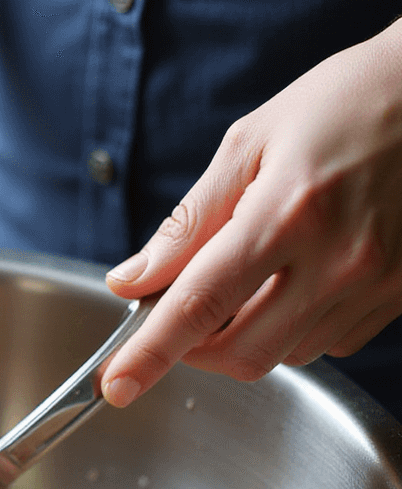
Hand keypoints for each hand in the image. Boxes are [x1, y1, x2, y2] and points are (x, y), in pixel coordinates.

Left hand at [101, 22, 401, 405]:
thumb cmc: (345, 103)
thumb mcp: (252, 143)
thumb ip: (189, 222)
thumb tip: (133, 280)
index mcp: (289, 213)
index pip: (200, 305)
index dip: (150, 353)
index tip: (115, 385)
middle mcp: (337, 260)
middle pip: (241, 354)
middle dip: (197, 349)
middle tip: (184, 314)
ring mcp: (374, 285)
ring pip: (285, 356)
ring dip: (247, 337)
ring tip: (253, 278)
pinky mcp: (398, 298)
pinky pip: (328, 343)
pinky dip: (295, 328)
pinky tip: (300, 279)